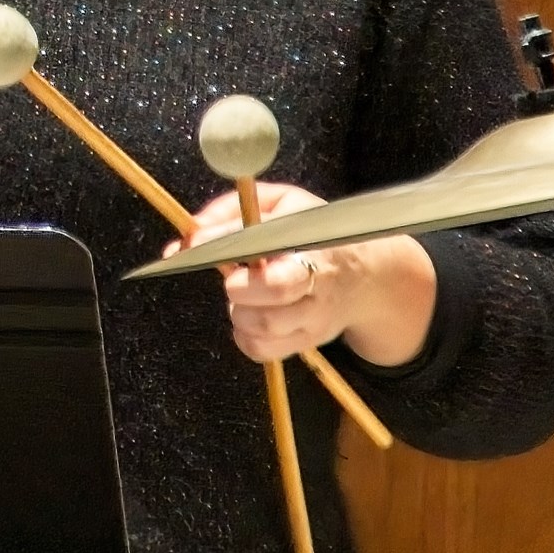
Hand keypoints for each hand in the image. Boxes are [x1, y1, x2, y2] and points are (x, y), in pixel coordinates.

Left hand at [170, 180, 438, 369]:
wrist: (363, 274)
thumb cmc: (309, 233)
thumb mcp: (278, 202)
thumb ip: (231, 210)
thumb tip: (190, 233)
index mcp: (309, 238)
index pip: (266, 242)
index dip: (223, 244)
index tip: (194, 244)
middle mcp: (317, 279)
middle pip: (274, 290)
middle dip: (239, 285)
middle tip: (233, 277)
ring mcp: (314, 316)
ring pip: (263, 325)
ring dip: (240, 310)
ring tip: (246, 293)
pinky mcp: (307, 342)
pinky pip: (261, 349)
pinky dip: (244, 335)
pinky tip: (251, 313)